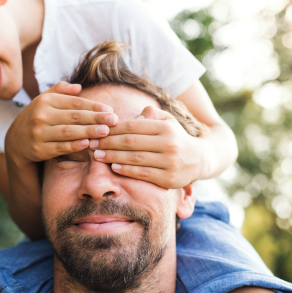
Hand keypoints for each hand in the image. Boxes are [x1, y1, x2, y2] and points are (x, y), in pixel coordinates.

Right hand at [5, 82, 117, 165]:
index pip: (75, 102)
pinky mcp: (39, 149)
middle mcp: (41, 115)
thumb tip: (78, 86)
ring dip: (88, 131)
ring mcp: (39, 133)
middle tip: (114, 120)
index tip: (110, 110)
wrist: (15, 141)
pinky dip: (74, 145)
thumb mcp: (44, 100)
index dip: (94, 106)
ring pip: (68, 132)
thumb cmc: (37, 117)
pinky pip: (60, 147)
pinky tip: (88, 143)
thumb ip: (61, 91)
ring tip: (105, 132)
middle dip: (96, 118)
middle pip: (74, 116)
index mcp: (46, 100)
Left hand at [89, 106, 204, 188]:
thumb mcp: (168, 121)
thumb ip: (150, 114)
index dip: (112, 129)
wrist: (199, 160)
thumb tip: (131, 115)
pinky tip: (113, 167)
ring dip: (113, 156)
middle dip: (108, 143)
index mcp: (166, 127)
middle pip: (130, 142)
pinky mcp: (169, 179)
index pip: (132, 126)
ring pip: (134, 158)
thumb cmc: (176, 137)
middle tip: (92, 144)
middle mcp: (169, 144)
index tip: (97, 130)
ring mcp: (170, 162)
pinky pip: (142, 173)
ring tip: (98, 155)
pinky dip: (126, 170)